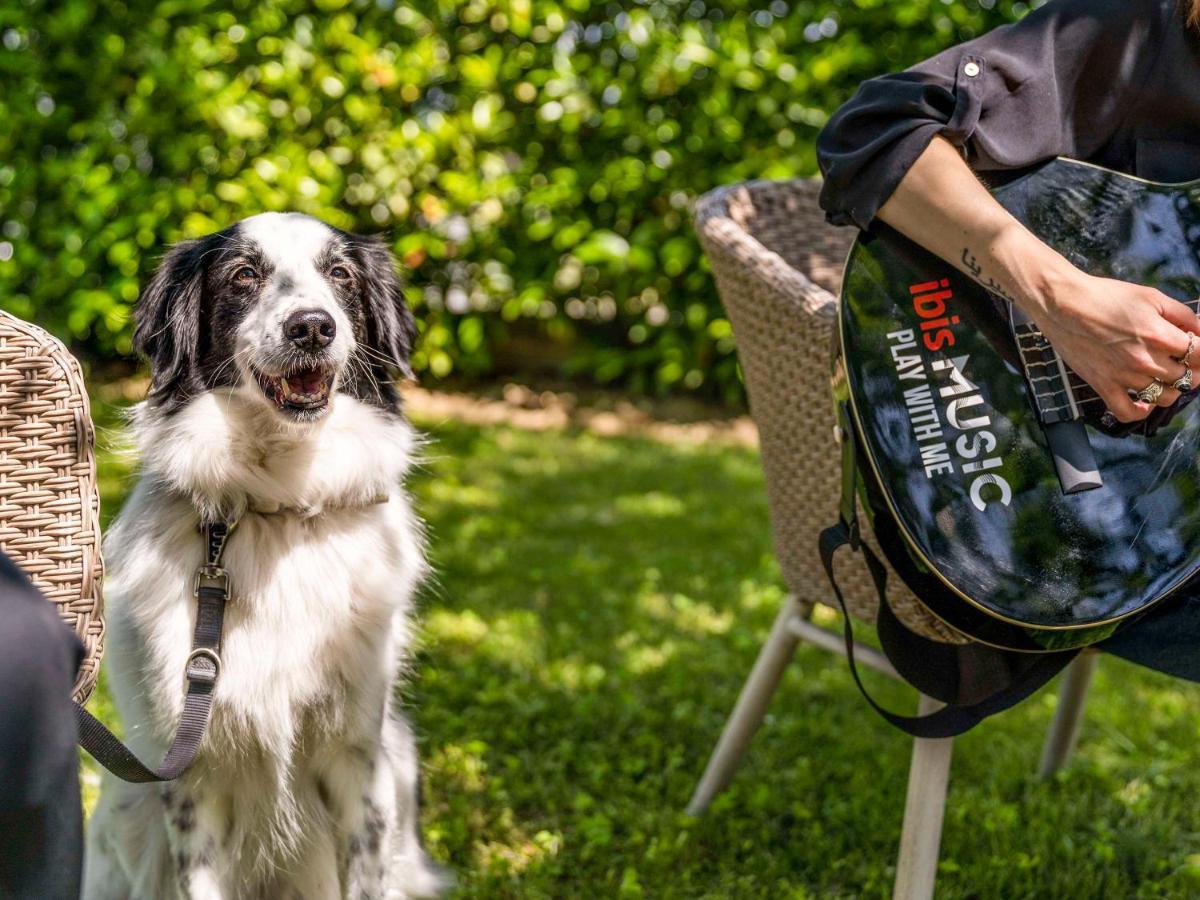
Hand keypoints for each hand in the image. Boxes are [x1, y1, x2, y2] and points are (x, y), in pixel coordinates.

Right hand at [1029, 271, 1199, 422]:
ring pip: (1164, 397)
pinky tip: (1146, 401)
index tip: (1198, 350)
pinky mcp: (1102, 385)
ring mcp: (1123, 376)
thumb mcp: (1150, 296)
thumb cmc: (1104, 296)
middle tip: (1186, 362)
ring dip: (1173, 389)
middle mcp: (1143, 359)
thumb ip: (1182, 314)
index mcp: (1158, 334)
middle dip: (1193, 370)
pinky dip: (1141, 411)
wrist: (1062, 305)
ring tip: (1168, 377)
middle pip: (1186, 378)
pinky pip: (1127, 412)